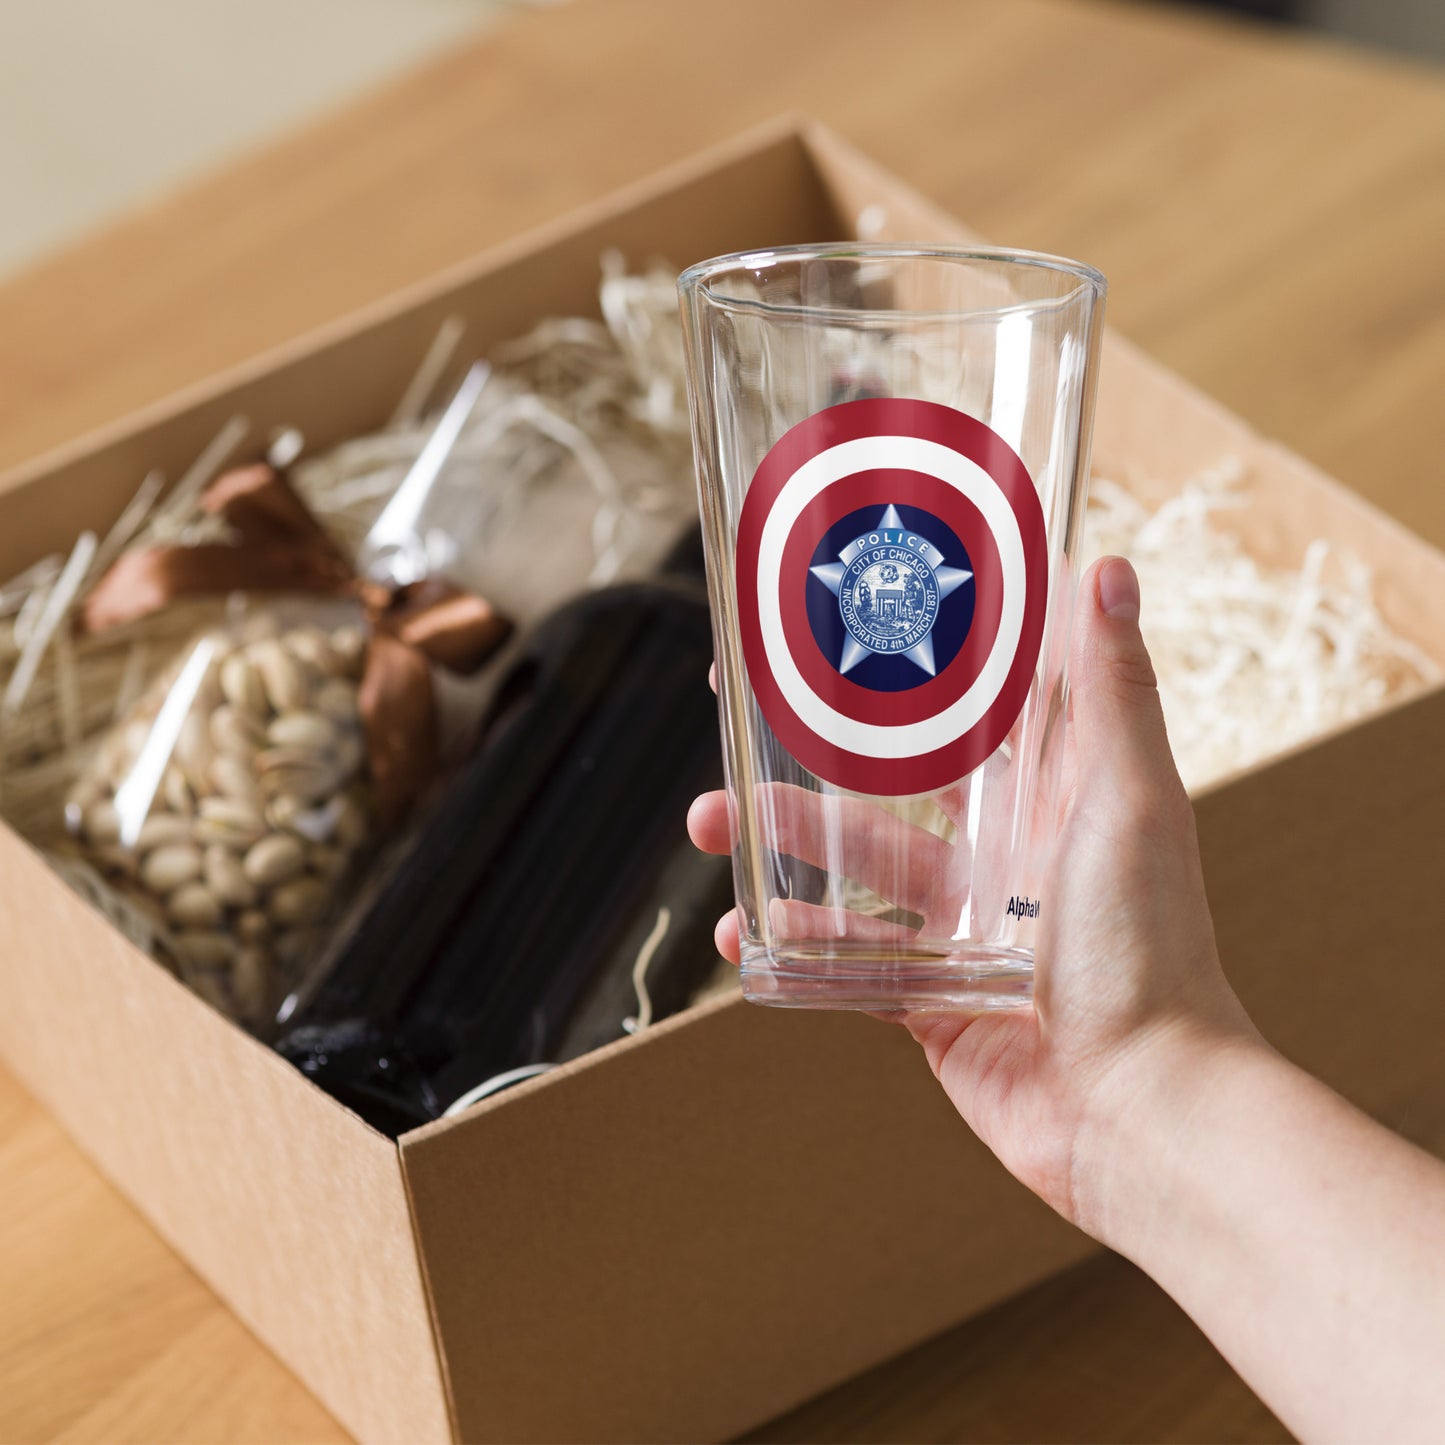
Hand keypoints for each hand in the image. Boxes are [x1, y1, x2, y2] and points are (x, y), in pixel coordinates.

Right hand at [688, 556, 1258, 1235]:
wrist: (1141, 1107)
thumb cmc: (1151, 946)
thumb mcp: (1132, 800)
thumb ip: (1114, 690)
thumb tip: (1107, 565)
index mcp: (1047, 802)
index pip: (958, 717)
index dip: (892, 676)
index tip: (828, 638)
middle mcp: (1001, 860)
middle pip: (883, 794)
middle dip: (806, 764)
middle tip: (735, 729)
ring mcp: (960, 933)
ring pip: (849, 876)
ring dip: (779, 849)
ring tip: (711, 824)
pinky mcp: (930, 1001)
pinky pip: (844, 964)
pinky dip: (791, 947)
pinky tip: (741, 937)